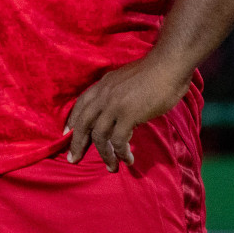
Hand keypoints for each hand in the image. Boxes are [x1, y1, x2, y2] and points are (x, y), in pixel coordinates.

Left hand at [64, 56, 189, 171]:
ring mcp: (114, 105)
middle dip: (77, 143)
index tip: (66, 134)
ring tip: (111, 167)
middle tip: (73, 159)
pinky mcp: (129, 114)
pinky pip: (118, 140)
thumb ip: (115, 93)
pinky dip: (121, 153)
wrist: (167, 65)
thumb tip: (115, 111)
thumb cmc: (152, 72)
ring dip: (104, 154)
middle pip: (83, 123)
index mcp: (101, 85)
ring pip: (99, 136)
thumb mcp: (124, 79)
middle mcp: (103, 95)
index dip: (72, 121)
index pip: (80, 105)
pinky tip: (127, 160)